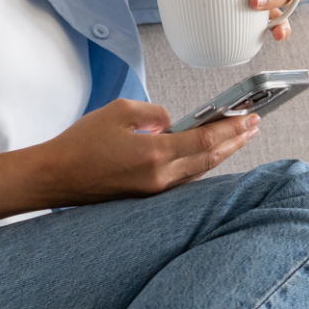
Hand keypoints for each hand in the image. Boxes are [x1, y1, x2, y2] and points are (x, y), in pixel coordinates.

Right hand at [28, 99, 259, 205]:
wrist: (54, 177)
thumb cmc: (80, 144)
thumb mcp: (119, 112)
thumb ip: (154, 113)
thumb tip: (171, 122)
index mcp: (155, 154)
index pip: (205, 141)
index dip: (232, 129)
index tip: (250, 117)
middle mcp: (160, 177)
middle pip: (209, 159)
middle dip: (235, 141)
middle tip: (254, 125)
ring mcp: (154, 191)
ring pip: (199, 172)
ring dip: (221, 154)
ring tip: (238, 139)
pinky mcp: (146, 196)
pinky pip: (184, 180)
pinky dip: (201, 166)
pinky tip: (208, 157)